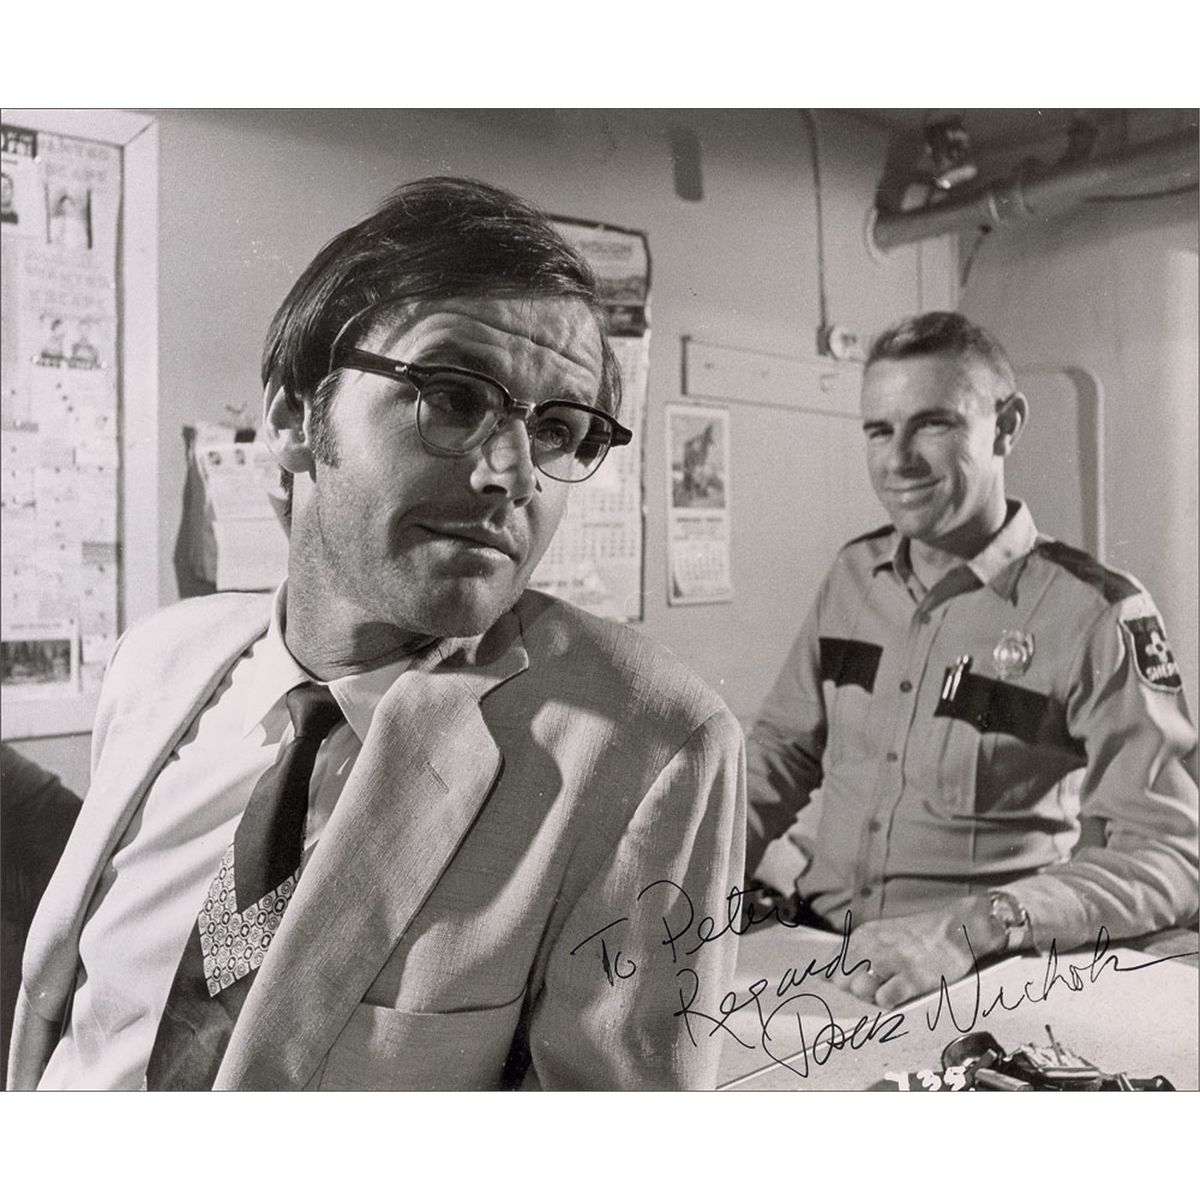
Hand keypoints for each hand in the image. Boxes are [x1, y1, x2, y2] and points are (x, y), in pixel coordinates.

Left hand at [832, 899, 1001, 1008]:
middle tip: (876, 987)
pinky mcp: (912, 978)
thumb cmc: (919, 937)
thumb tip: (825, 974)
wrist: (957, 929)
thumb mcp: (879, 935)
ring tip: (889, 990)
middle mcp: (874, 946)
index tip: (857, 981)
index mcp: (864, 936)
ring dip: (871, 997)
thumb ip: (852, 951)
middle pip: (842, 981)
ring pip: (859, 989)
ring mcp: (893, 961)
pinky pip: (884, 998)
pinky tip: (900, 993)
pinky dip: (889, 1001)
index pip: (831, 966)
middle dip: (854, 991)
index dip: (842, 979)